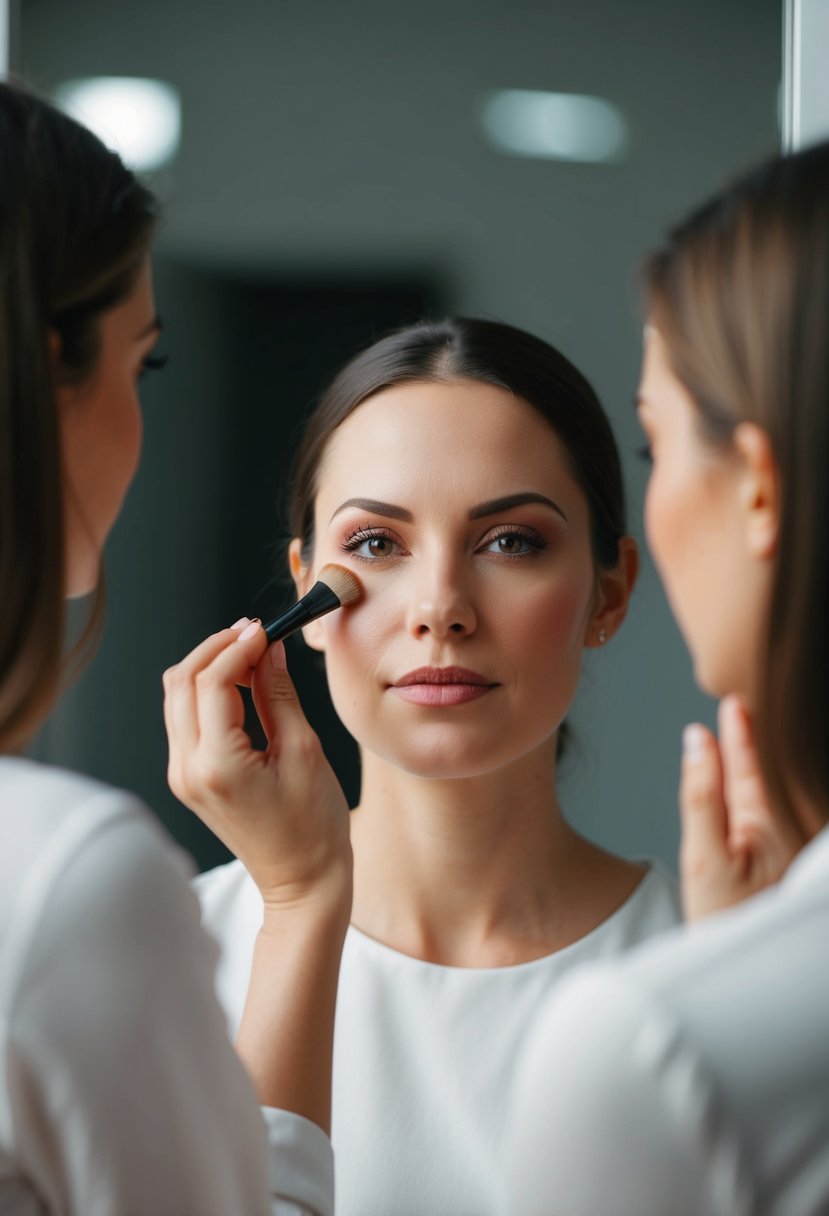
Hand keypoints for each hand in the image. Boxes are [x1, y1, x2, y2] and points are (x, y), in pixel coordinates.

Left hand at [163, 618, 351, 913]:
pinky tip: (239, 683)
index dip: (237, 647)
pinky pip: (185, 719)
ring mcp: (182, 776)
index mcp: (218, 765)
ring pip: (177, 697)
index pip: (211, 682)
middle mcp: (188, 770)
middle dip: (215, 648)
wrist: (301, 881)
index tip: (265, 630)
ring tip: (249, 653)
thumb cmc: (313, 828)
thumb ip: (278, 694)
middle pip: (180, 682)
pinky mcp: (188, 778)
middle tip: (253, 632)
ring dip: (208, 666)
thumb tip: (269, 649)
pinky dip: (206, 691)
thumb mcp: (304, 750)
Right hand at [679, 695, 802, 921]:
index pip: (748, 765)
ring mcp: (783, 853)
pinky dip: (751, 798)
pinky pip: (765, 821)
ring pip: (764, 800)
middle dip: (748, 746)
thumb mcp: (704, 855)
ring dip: (750, 772)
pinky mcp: (778, 872)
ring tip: (739, 745)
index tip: (733, 704)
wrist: (750, 976)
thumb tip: (697, 743)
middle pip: (761, 778)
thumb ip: (700, 795)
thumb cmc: (724, 921)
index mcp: (767, 823)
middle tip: (739, 712)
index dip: (738, 732)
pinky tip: (743, 798)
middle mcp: (783, 833)